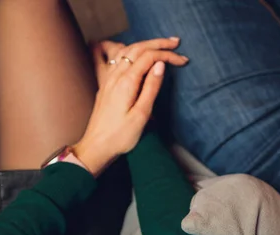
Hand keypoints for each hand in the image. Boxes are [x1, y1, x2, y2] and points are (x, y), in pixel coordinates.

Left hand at [73, 39, 187, 175]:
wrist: (96, 146)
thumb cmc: (120, 136)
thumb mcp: (141, 114)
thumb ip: (151, 88)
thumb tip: (160, 65)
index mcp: (126, 82)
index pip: (149, 57)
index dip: (167, 55)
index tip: (183, 61)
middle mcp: (116, 76)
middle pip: (138, 48)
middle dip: (158, 43)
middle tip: (176, 43)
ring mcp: (109, 78)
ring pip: (128, 51)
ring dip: (147, 45)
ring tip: (163, 45)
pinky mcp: (107, 84)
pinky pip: (120, 59)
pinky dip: (135, 52)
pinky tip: (141, 55)